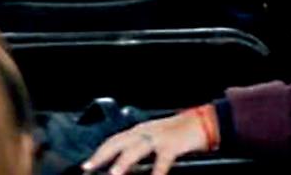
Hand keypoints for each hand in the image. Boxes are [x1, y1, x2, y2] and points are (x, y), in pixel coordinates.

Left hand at [85, 109, 213, 174]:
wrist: (204, 121)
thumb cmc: (180, 134)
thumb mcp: (157, 139)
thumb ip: (141, 150)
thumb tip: (126, 166)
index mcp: (140, 130)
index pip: (113, 140)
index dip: (99, 153)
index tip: (86, 166)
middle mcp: (145, 131)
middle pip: (118, 142)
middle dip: (102, 155)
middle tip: (89, 168)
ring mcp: (158, 137)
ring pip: (135, 149)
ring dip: (123, 163)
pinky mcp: (173, 144)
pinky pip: (162, 161)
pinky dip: (156, 172)